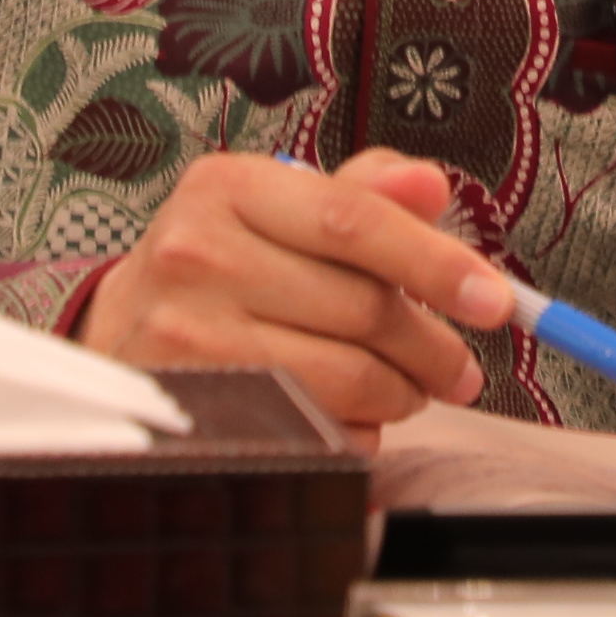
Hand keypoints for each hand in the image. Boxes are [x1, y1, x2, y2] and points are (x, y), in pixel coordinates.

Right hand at [77, 150, 499, 431]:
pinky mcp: (194, 407)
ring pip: (345, 375)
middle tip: (457, 366)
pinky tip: (352, 416)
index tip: (494, 301)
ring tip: (407, 390)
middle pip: (361, 306)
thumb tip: (432, 185)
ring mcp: (186, 334)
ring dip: (400, 393)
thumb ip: (363, 194)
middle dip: (432, 346)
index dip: (436, 263)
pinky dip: (356, 431)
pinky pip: (315, 430)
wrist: (121, 331)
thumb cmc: (220, 266)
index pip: (354, 221)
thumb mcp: (279, 209)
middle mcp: (195, 253)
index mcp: (227, 186)